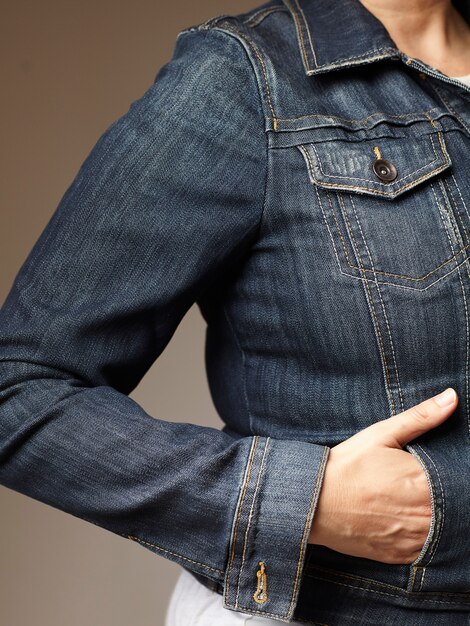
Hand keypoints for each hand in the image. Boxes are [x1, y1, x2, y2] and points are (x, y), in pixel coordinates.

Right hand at [308, 387, 457, 563]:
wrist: (314, 501)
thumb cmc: (347, 465)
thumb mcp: (381, 434)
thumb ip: (421, 417)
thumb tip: (452, 397)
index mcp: (424, 481)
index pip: (459, 480)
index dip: (454, 475)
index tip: (438, 470)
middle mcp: (424, 514)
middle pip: (454, 506)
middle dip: (445, 495)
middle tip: (420, 484)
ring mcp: (413, 538)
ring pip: (442, 529)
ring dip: (434, 516)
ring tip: (412, 501)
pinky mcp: (399, 555)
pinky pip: (425, 549)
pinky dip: (421, 536)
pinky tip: (405, 520)